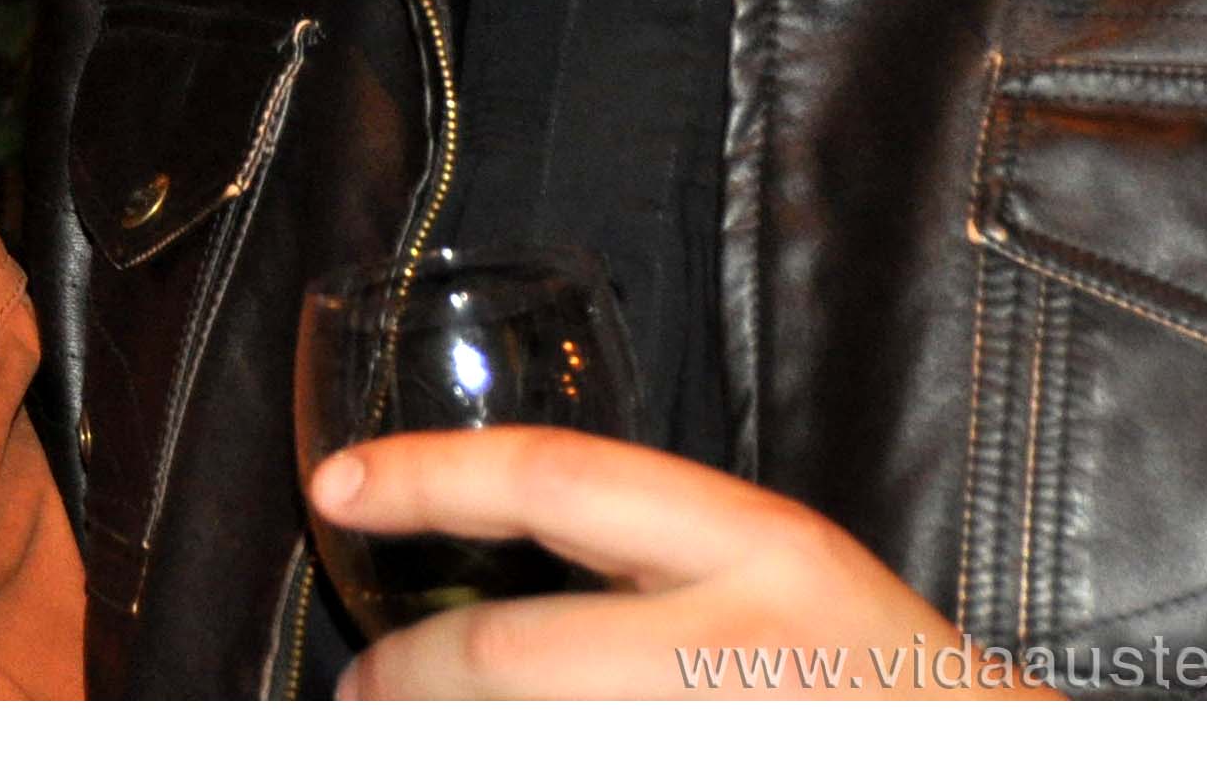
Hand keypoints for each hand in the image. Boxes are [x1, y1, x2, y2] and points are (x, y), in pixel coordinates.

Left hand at [310, 427, 1054, 697]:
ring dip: (438, 733)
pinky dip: (501, 750)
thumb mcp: (777, 576)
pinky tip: (476, 748)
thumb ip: (642, 559)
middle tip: (358, 688)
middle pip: (509, 657)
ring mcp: (728, 732)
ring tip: (394, 728)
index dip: (429, 475)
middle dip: (407, 675)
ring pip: (525, 731)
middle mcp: (744, 649)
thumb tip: (465, 582)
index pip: (559, 479)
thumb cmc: (872, 681)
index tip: (335, 484)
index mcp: (761, 549)